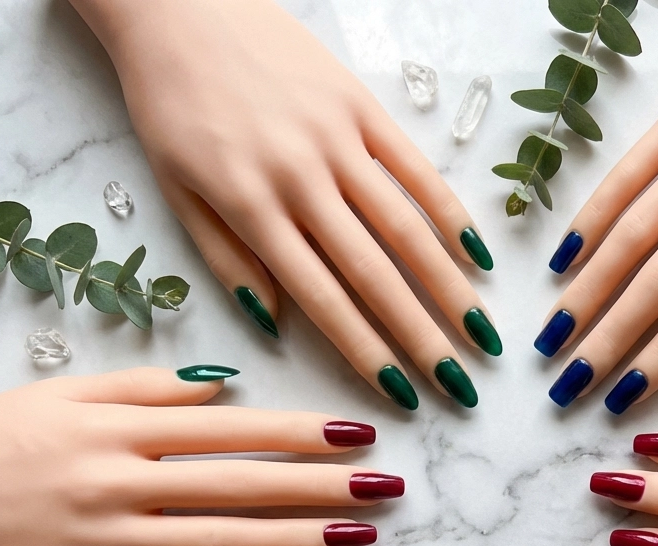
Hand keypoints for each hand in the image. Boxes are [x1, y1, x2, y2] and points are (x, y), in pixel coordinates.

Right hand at [0, 367, 402, 545]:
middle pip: (244, 488)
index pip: (234, 432)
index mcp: (122, 427)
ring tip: (361, 539)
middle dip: (324, 488)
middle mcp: (124, 483)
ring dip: (300, 541)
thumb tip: (229, 388)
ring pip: (224, 543)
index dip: (303, 435)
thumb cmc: (1, 436)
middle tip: (388, 490)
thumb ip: (150, 387)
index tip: (362, 435)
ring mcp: (112, 541)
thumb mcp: (69, 392)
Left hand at [69, 0, 498, 409]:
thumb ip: (228, 261)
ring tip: (486, 337)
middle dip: (424, 338)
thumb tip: (276, 325)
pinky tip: (478, 257)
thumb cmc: (171, 104)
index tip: (403, 395)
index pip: (323, 299)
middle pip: (377, 274)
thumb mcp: (178, 191)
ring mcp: (338, 138)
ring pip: (407, 228)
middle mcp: (302, 177)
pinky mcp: (361, 104)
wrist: (176, 1)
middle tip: (463, 387)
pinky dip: (451, 213)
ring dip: (451, 289)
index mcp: (252, 207)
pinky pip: (416, 167)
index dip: (367, 353)